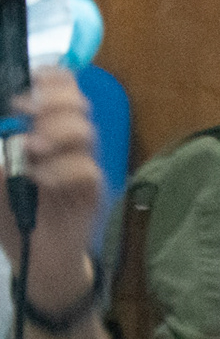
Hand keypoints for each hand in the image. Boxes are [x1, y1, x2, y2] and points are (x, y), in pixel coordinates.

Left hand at [2, 69, 103, 271]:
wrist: (35, 258)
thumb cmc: (12, 215)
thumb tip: (4, 137)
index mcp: (45, 133)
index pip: (61, 92)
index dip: (53, 80)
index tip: (33, 80)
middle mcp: (68, 145)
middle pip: (78, 106)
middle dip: (55, 103)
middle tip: (28, 113)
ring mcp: (82, 165)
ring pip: (86, 132)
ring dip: (58, 133)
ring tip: (32, 149)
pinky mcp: (92, 191)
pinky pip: (86, 170)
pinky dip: (62, 170)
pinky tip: (40, 181)